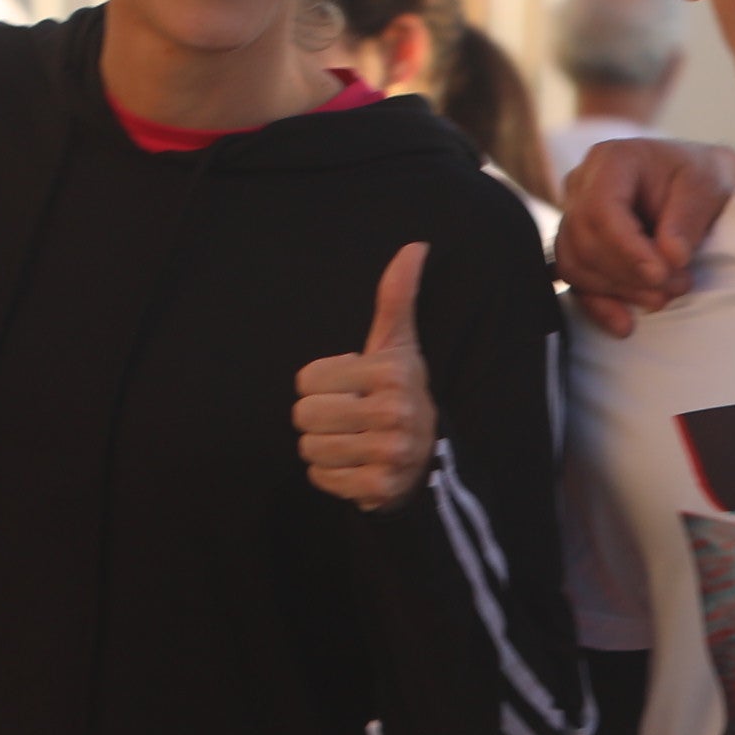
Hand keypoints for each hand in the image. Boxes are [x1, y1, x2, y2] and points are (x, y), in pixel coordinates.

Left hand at [295, 243, 435, 509]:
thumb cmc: (401, 391)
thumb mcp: (399, 344)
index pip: (307, 380)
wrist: (430, 456)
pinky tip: (353, 464)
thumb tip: (413, 247)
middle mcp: (395, 412)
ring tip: (349, 440)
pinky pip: (322, 478)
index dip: (319, 384)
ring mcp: (390, 453)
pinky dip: (330, 475)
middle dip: (317, 417)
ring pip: (310, 448)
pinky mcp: (380, 488)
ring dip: (322, 447)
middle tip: (345, 417)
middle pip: (304, 415)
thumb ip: (397, 297)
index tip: (349, 388)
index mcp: (392, 372)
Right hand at [552, 138, 734, 338]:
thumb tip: (670, 258)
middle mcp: (582, 184)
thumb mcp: (706, 188)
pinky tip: (624, 324)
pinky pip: (575, 280)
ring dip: (620, 291)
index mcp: (610, 159)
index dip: (626, 248)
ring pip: (576, 264)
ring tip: (665, 297)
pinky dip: (598, 304)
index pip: (601, 209)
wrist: (698, 185)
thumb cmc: (702, 178)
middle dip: (630, 274)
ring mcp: (574, 215)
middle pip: (586, 240)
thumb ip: (687, 220)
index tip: (660, 274)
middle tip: (680, 285)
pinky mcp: (578, 245)